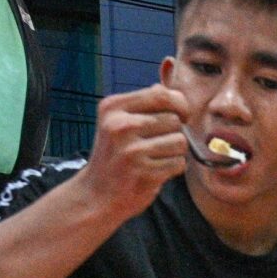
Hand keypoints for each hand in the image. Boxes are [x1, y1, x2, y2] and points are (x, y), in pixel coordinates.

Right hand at [76, 84, 194, 224]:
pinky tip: (155, 171)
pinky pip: (178, 163)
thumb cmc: (113, 155)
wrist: (95, 194)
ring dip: (175, 152)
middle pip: (174, 120)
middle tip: (156, 145)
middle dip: (174, 132)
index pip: (162, 94)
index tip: (181, 115)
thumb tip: (169, 82)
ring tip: (155, 158)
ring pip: (180, 142)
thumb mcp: (117, 122)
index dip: (180, 104)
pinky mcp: (143, 173)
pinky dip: (173, 169)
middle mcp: (120, 126)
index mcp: (113, 107)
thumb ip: (143, 103)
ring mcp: (131, 151)